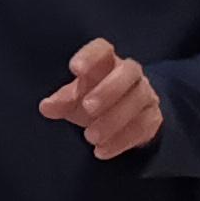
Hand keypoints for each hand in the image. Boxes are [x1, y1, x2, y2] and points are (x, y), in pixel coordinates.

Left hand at [39, 39, 163, 160]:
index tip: (75, 68)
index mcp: (107, 62)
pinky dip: (121, 141)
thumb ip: (62, 101)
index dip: (90, 56)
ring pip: (138, 100)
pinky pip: (142, 126)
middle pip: (128, 72)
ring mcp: (145, 94)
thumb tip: (47, 107)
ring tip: (90, 137)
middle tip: (88, 107)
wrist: (127, 116)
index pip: (102, 50)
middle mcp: (131, 73)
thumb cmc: (94, 98)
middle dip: (109, 90)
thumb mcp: (75, 98)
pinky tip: (101, 151)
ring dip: (113, 119)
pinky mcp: (153, 117)